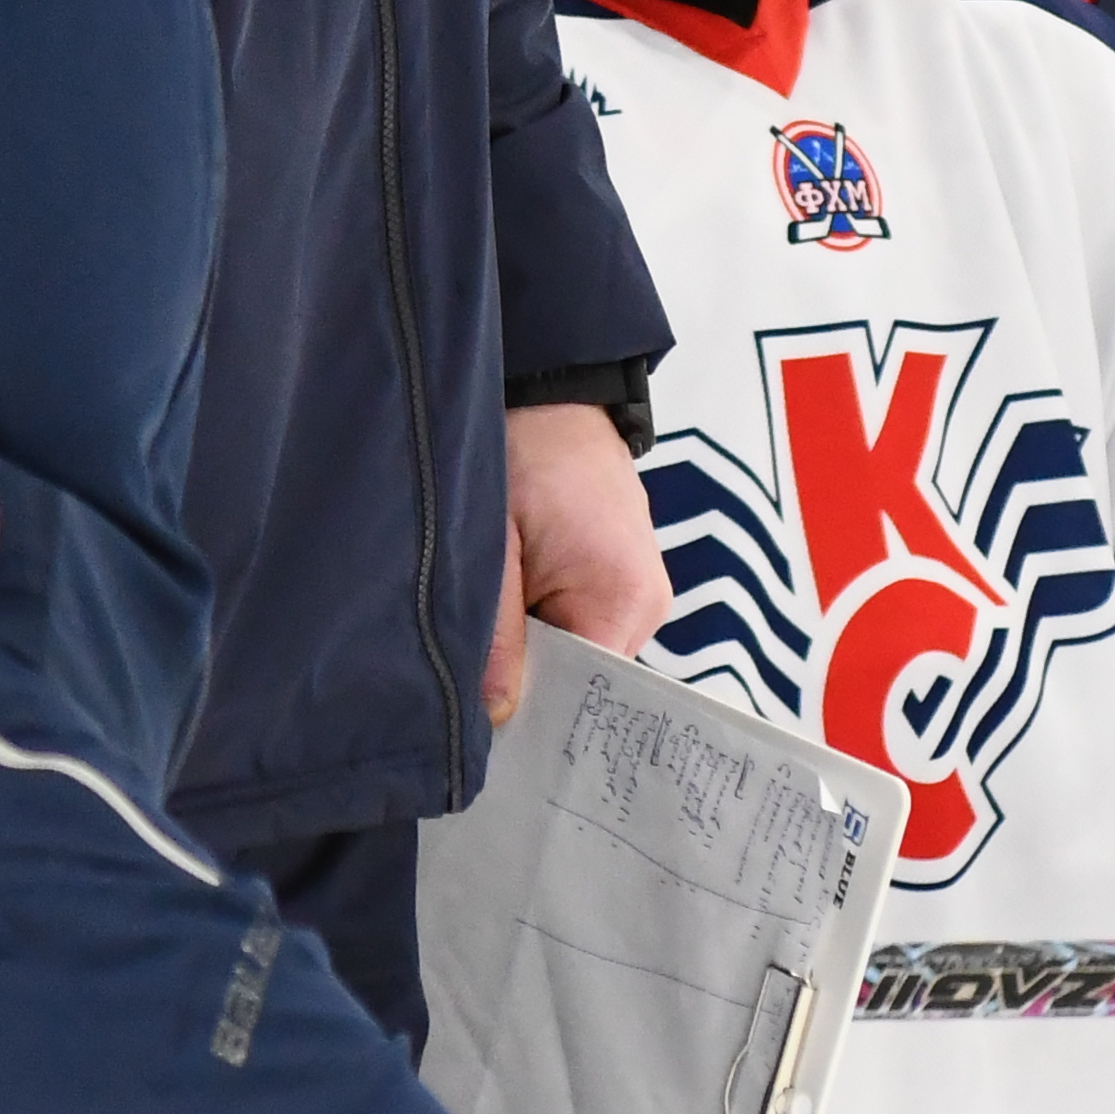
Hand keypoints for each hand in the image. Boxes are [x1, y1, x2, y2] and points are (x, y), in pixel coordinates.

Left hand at [488, 394, 662, 725]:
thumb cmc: (526, 449)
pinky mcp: (618, 576)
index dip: (531, 709)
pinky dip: (538, 618)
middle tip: (469, 661)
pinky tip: (509, 594)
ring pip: (573, 652)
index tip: (481, 722)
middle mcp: (645, 602)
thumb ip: (496, 636)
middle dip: (525, 674)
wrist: (551, 390)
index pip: (584, 694)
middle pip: (580, 679)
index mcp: (625, 598)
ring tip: (490, 608)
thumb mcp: (494, 545)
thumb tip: (497, 719)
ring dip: (529, 642)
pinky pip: (576, 622)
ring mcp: (636, 590)